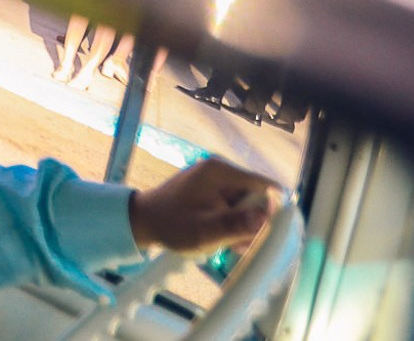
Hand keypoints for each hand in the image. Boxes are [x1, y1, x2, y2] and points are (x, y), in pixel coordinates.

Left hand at [129, 157, 275, 253]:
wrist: (143, 221)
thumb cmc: (172, 225)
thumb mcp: (205, 230)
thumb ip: (236, 224)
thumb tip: (267, 217)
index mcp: (221, 171)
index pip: (266, 187)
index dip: (271, 211)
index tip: (261, 233)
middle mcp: (221, 170)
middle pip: (257, 197)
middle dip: (253, 222)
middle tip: (239, 244)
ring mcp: (216, 179)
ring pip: (247, 205)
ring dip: (243, 226)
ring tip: (228, 243)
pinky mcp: (211, 190)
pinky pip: (234, 206)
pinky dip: (232, 222)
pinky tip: (222, 237)